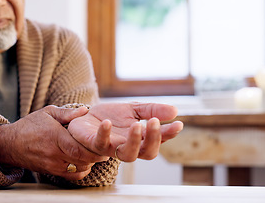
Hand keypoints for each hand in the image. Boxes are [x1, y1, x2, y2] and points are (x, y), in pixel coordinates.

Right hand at [0, 105, 108, 180]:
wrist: (10, 144)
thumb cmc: (29, 126)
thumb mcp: (47, 113)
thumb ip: (67, 113)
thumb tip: (85, 110)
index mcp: (54, 136)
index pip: (78, 147)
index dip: (93, 148)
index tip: (103, 144)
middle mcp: (54, 153)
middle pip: (81, 159)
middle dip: (96, 156)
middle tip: (105, 151)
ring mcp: (52, 164)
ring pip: (78, 168)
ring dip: (89, 163)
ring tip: (96, 155)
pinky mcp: (51, 172)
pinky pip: (71, 176)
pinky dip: (80, 171)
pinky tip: (84, 163)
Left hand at [67, 102, 183, 161]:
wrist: (85, 117)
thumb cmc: (111, 116)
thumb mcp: (133, 109)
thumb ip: (152, 110)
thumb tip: (175, 110)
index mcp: (140, 138)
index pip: (158, 139)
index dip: (168, 134)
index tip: (178, 124)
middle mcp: (128, 146)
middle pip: (147, 152)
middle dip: (153, 139)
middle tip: (154, 122)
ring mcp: (112, 147)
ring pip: (127, 155)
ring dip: (133, 141)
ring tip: (136, 125)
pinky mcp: (94, 144)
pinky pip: (100, 144)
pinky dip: (104, 133)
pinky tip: (107, 122)